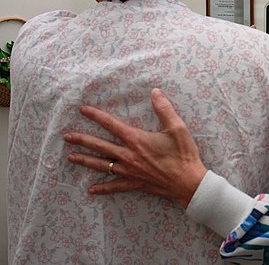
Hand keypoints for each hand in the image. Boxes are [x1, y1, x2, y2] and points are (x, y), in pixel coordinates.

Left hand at [64, 88, 206, 208]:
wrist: (187, 182)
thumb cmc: (183, 155)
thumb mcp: (177, 128)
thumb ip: (164, 109)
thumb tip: (155, 92)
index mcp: (136, 140)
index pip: (111, 125)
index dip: (96, 116)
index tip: (83, 110)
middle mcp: (128, 155)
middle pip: (100, 146)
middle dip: (82, 140)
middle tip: (67, 136)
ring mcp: (129, 171)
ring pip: (102, 165)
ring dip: (85, 160)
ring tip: (71, 157)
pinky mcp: (135, 183)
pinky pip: (114, 186)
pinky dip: (103, 188)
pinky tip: (91, 190)